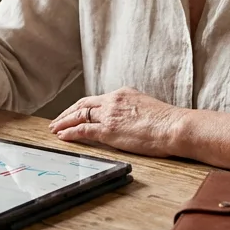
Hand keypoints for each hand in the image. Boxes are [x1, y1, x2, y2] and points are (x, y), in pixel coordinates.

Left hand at [48, 87, 184, 157]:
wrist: (175, 127)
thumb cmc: (168, 122)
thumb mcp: (147, 109)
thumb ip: (133, 111)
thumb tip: (130, 121)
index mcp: (123, 93)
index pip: (96, 100)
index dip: (82, 107)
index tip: (74, 112)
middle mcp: (113, 100)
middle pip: (82, 104)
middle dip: (67, 112)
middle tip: (57, 120)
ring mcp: (110, 114)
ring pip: (79, 115)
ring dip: (64, 122)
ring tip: (54, 128)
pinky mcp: (108, 130)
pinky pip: (83, 130)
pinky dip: (70, 132)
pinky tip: (63, 136)